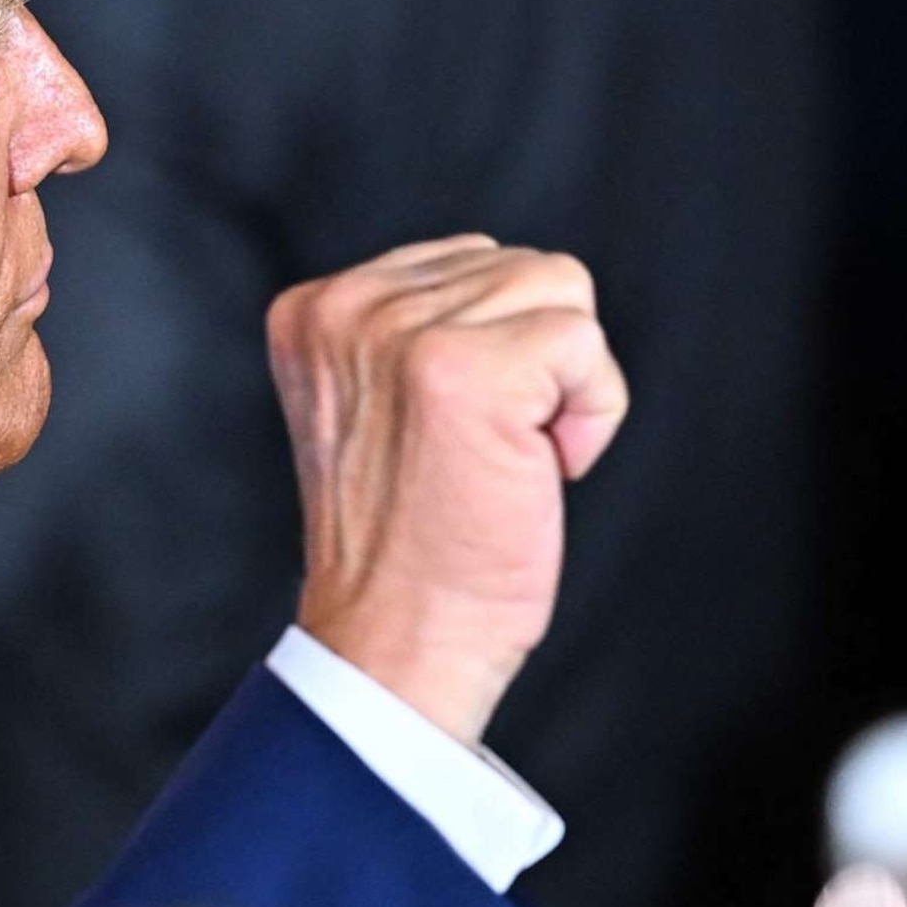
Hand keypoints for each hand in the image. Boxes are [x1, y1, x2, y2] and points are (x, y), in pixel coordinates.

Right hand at [266, 238, 626, 742]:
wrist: (397, 646)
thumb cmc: (410, 546)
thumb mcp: (378, 405)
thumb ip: (414, 328)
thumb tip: (510, 275)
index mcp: (314, 310)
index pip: (468, 261)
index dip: (496, 350)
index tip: (452, 435)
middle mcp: (347, 307)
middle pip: (522, 267)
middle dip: (535, 360)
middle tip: (482, 454)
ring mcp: (402, 334)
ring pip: (561, 291)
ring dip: (565, 385)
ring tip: (506, 457)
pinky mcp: (465, 370)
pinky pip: (585, 342)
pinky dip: (592, 413)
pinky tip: (540, 470)